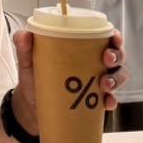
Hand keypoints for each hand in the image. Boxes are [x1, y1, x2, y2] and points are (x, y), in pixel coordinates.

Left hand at [9, 28, 127, 134]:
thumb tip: (25, 35)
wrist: (30, 107)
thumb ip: (23, 46)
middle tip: (107, 60)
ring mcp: (96, 82)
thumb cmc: (33, 77)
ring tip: (104, 84)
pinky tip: (107, 103)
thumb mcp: (26, 60)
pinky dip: (111, 101)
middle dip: (117, 55)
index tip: (113, 38)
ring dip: (116, 78)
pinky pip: (110, 100)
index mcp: (81, 46)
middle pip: (117, 55)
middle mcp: (93, 62)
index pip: (105, 36)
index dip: (115, 36)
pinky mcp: (94, 101)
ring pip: (118, 76)